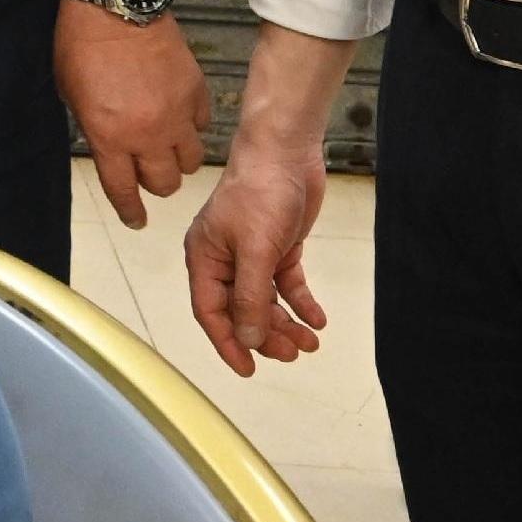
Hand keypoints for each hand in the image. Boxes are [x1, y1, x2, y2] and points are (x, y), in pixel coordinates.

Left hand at [55, 0, 211, 226]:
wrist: (116, 4)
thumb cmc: (81, 45)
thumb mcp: (71, 95)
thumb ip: (93, 127)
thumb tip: (107, 143)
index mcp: (110, 138)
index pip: (124, 190)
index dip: (130, 210)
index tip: (136, 220)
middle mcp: (147, 134)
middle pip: (164, 183)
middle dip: (155, 184)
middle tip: (147, 172)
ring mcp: (177, 114)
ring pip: (190, 161)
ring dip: (176, 160)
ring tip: (166, 146)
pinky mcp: (196, 92)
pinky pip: (202, 125)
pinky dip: (192, 127)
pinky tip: (179, 116)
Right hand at [182, 146, 332, 377]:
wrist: (286, 151)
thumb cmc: (260, 193)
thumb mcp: (256, 250)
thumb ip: (251, 297)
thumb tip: (249, 338)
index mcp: (205, 259)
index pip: (210, 311)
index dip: (228, 342)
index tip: (248, 369)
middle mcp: (224, 261)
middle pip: (241, 311)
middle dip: (265, 334)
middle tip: (293, 354)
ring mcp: (252, 255)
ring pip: (265, 301)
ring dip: (286, 323)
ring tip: (310, 342)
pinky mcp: (278, 247)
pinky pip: (287, 284)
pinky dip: (301, 302)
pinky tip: (317, 319)